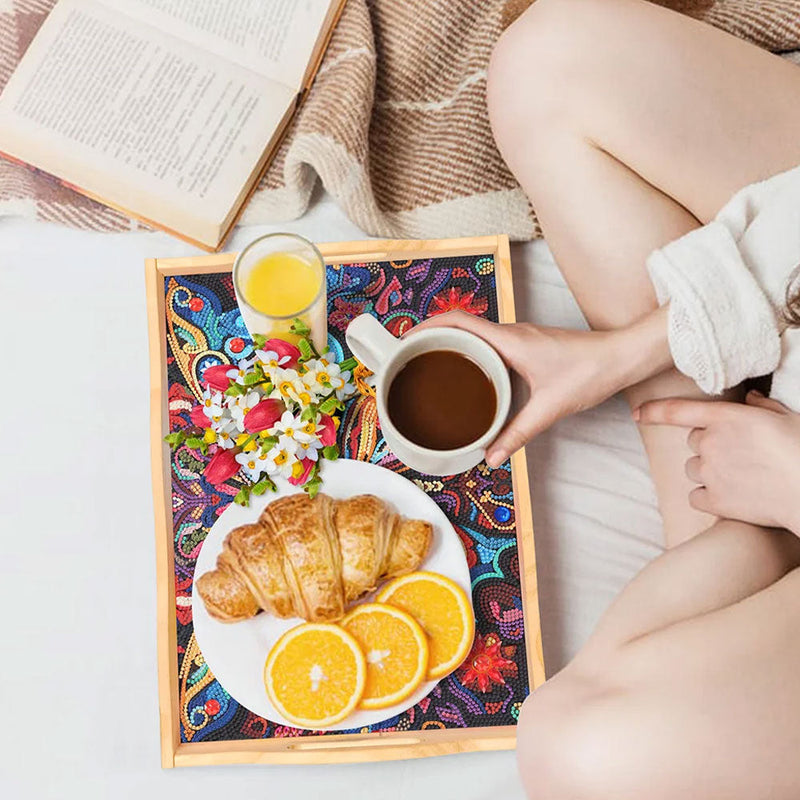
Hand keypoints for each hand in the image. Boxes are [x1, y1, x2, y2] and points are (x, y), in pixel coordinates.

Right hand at [411, 310, 658, 466]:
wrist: (622, 357)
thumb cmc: (591, 372)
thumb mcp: (549, 408)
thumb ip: (518, 433)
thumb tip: (492, 457)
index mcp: (510, 340)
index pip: (459, 320)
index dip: (428, 325)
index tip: (406, 339)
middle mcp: (511, 333)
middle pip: (460, 325)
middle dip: (431, 336)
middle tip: (410, 357)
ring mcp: (519, 337)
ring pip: (475, 334)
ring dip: (451, 343)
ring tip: (430, 365)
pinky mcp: (527, 345)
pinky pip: (489, 343)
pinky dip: (471, 352)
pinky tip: (468, 375)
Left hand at [637, 392, 799, 532]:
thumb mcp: (786, 418)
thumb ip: (762, 407)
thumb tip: (750, 399)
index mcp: (726, 417)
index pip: (677, 410)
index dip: (653, 411)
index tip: (637, 414)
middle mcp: (710, 442)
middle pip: (693, 442)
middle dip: (710, 446)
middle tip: (739, 455)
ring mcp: (710, 472)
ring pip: (692, 469)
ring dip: (708, 471)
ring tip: (741, 477)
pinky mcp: (714, 500)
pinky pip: (695, 496)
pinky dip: (708, 497)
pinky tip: (732, 497)